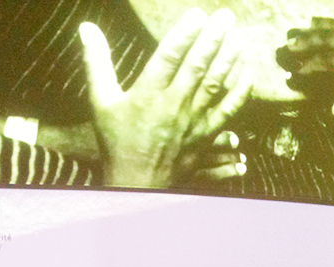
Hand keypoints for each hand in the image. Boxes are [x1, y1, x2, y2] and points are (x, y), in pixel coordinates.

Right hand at [79, 8, 251, 187]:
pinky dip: (240, 93)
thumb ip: (96, 62)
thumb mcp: (101, 101)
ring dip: (228, 58)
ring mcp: (192, 121)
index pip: (170, 56)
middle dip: (214, 37)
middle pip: (198, 65)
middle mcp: (172, 105)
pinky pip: (228, 111)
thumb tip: (86, 28)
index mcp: (147, 94)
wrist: (136, 182)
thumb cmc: (116, 141)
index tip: (198, 14)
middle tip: (226, 15)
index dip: (185, 33)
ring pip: (215, 84)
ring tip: (237, 35)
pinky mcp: (205, 135)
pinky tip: (247, 73)